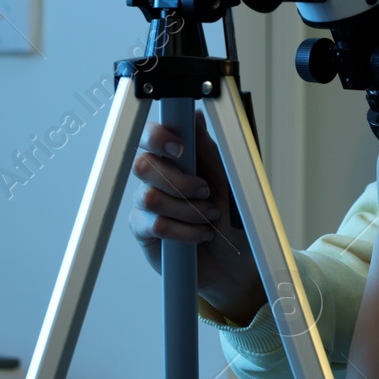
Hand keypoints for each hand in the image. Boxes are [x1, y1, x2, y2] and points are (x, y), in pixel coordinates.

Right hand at [127, 108, 266, 323]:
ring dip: (188, 209)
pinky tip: (200, 234)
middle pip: (144, 165)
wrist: (235, 261)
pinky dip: (185, 231)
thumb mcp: (228, 180)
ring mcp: (147, 205)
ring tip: (209, 216)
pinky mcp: (144, 231)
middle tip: (206, 191)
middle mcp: (158, 178)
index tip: (179, 147)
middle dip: (180, 180)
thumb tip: (194, 117)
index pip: (150, 136)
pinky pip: (156, 225)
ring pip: (151, 197)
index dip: (157, 137)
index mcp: (177, 159)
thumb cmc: (232, 219)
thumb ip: (208, 150)